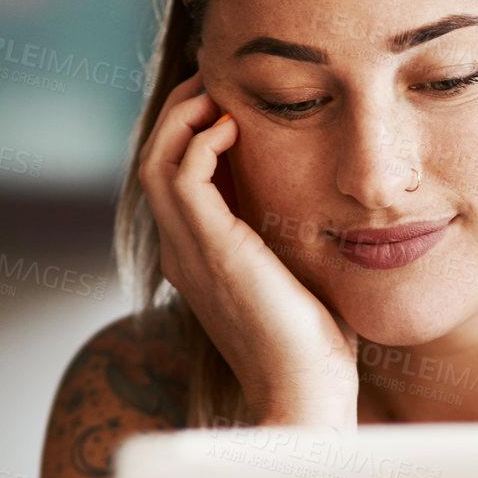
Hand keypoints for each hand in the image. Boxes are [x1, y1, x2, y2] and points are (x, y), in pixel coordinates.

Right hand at [136, 70, 360, 425]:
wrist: (306, 396)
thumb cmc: (315, 348)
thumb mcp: (299, 275)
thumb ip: (292, 238)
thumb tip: (322, 203)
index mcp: (198, 258)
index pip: (176, 178)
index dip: (193, 132)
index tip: (231, 100)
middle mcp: (183, 251)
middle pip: (156, 159)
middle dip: (182, 111)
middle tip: (218, 80)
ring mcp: (190, 251)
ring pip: (157, 160)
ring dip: (184, 115)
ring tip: (219, 91)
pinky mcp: (212, 249)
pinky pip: (182, 175)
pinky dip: (199, 139)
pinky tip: (234, 125)